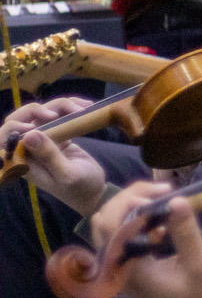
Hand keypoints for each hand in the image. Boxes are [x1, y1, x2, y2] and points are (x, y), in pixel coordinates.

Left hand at [5, 98, 107, 213]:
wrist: (96, 191)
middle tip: (58, 114)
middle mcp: (28, 148)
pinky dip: (71, 107)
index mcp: (23, 161)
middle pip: (19, 120)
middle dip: (36, 110)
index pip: (4, 138)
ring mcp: (42, 140)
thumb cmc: (80, 189)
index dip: (14, 127)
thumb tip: (29, 134)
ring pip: (40, 113)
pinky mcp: (57, 134)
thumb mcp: (67, 174)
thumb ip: (48, 156)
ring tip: (83, 108)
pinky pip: (58, 114)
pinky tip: (87, 107)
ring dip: (60, 106)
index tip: (37, 126)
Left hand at [92, 183, 201, 297]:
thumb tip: (176, 199)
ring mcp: (119, 273)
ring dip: (134, 212)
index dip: (132, 198)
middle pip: (105, 221)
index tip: (167, 192)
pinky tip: (162, 231)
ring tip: (166, 208)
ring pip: (110, 230)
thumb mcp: (201, 267)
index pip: (111, 222)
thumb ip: (187, 233)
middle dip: (132, 199)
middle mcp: (116, 269)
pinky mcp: (126, 275)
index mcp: (129, 268)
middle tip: (167, 193)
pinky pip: (119, 242)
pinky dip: (137, 227)